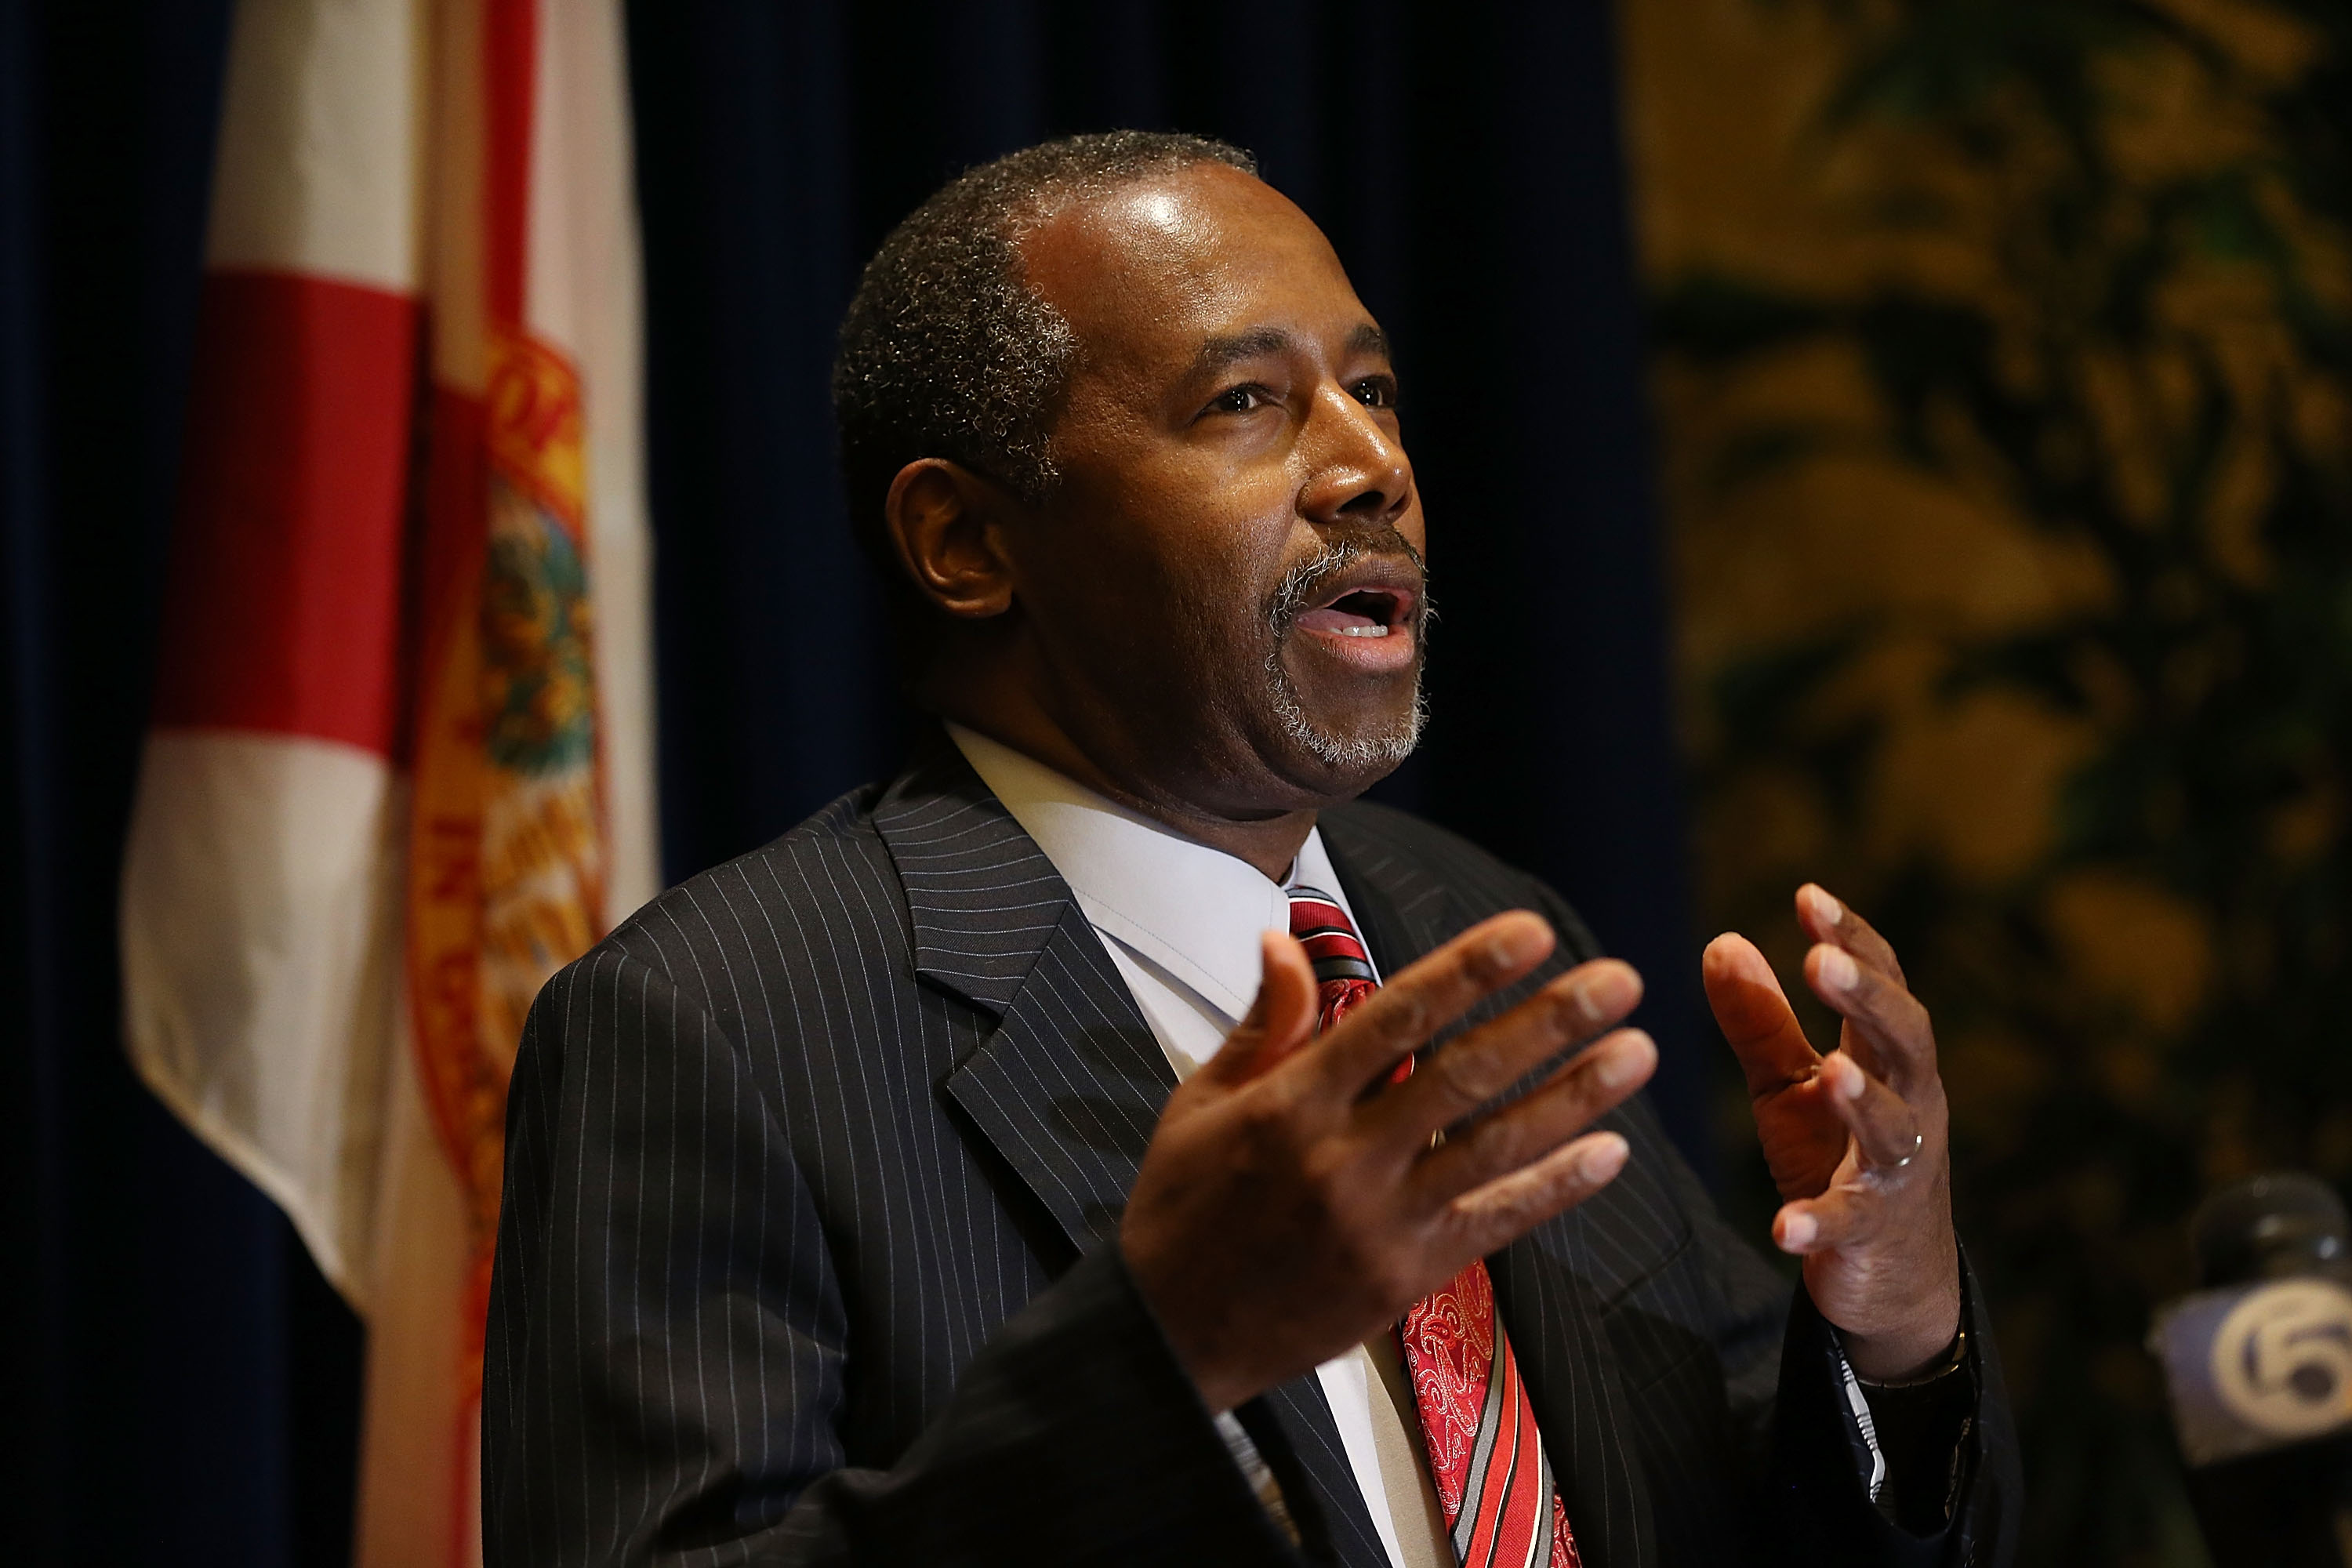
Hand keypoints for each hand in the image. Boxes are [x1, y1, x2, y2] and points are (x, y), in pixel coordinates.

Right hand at [1121, 912, 1655, 1412]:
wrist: (1169, 1336)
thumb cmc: (1182, 1205)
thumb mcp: (1200, 1101)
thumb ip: (1263, 1023)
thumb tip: (1283, 940)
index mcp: (1290, 1103)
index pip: (1397, 1018)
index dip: (1469, 970)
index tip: (1531, 931)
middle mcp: (1342, 1158)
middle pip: (1463, 1076)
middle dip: (1548, 1023)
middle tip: (1618, 981)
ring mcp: (1379, 1222)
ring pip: (1494, 1147)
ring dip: (1573, 1096)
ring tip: (1638, 1051)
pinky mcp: (1404, 1278)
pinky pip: (1494, 1224)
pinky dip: (1554, 1189)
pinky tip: (1611, 1153)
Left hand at [1703, 885, 1959, 1380]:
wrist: (1891, 1275)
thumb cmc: (1837, 1156)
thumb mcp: (1791, 1085)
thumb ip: (1761, 1020)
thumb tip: (1722, 939)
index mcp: (1886, 1060)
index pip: (1882, 984)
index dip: (1852, 939)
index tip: (1808, 894)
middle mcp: (1909, 1105)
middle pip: (1906, 1040)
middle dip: (1867, 999)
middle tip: (1821, 959)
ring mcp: (1897, 1171)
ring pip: (1893, 1130)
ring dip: (1864, 1100)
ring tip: (1832, 1073)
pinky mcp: (1873, 1234)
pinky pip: (1848, 1225)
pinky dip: (1818, 1223)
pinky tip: (1783, 1226)